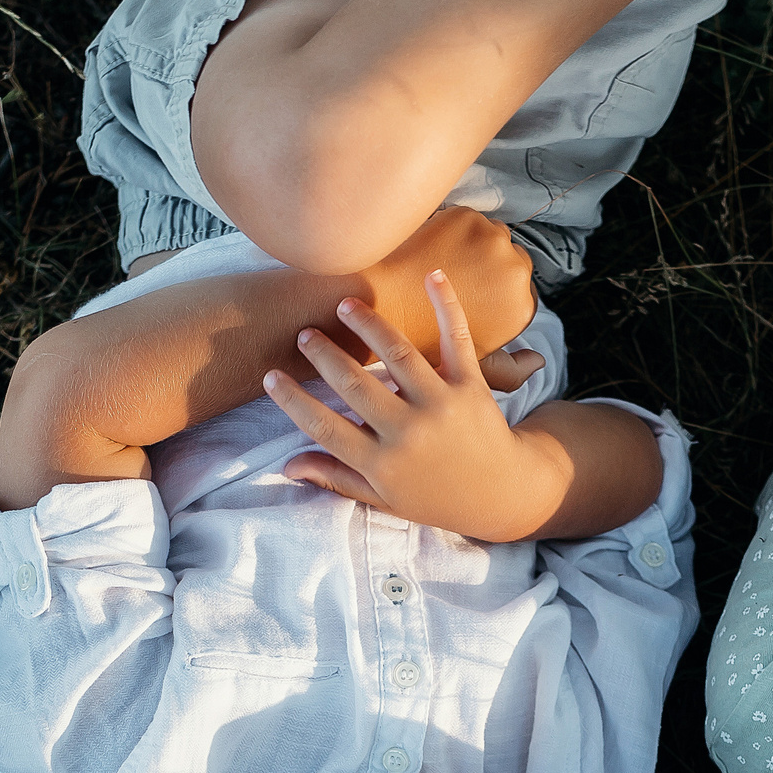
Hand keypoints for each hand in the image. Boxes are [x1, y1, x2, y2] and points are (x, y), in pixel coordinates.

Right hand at [263, 272, 570, 541]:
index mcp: (382, 463)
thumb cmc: (435, 497)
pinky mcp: (472, 385)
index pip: (325, 428)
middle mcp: (408, 433)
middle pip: (354, 385)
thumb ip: (337, 477)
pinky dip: (446, 304)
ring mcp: (441, 405)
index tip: (269, 377)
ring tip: (345, 305)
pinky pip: (456, 339)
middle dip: (323, 355)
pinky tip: (432, 275)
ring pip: (398, 355)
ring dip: (367, 325)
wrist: (503, 493)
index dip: (293, 401)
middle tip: (304, 334)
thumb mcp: (384, 498)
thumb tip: (287, 466)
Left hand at [355, 208, 539, 371]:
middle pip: (509, 260)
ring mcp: (492, 242)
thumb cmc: (420, 344)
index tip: (472, 296)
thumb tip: (538, 361)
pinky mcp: (466, 217)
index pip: (521, 291)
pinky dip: (449, 230)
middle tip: (454, 278)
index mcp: (521, 307)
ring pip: (489, 236)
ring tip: (438, 263)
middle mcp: (515, 272)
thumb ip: (510, 372)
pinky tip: (426, 248)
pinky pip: (467, 218)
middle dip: (486, 267)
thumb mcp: (470, 371)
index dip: (495, 293)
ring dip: (470, 246)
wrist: (377, 304)